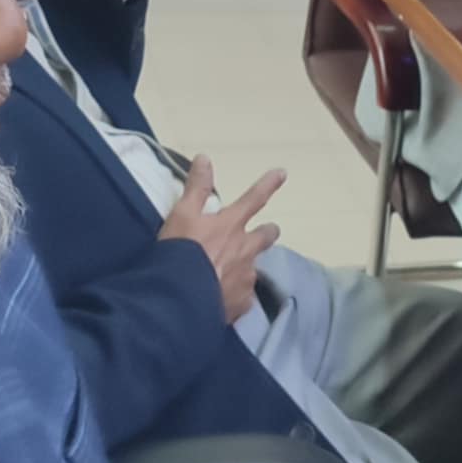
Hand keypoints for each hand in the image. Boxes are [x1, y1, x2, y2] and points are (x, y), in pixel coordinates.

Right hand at [157, 154, 284, 322]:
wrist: (179, 299)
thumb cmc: (180, 252)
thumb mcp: (182, 215)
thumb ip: (195, 188)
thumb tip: (205, 158)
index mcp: (232, 225)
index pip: (254, 199)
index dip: (268, 184)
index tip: (282, 173)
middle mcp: (245, 250)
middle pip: (266, 236)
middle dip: (268, 232)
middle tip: (267, 232)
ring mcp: (246, 278)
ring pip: (253, 267)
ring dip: (245, 266)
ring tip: (229, 273)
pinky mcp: (241, 304)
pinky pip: (242, 296)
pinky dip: (235, 294)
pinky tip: (223, 298)